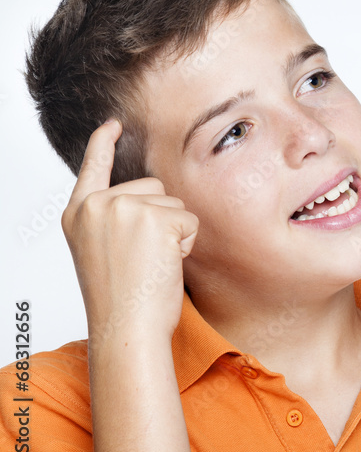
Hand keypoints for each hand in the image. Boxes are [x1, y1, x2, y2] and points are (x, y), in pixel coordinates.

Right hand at [61, 118, 198, 345]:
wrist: (127, 327)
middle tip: (142, 259)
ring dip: (174, 233)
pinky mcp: (155, 218)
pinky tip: (165, 264)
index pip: (93, 168)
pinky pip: (190, 220)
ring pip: (175, 203)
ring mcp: (125, 207)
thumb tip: (149, 197)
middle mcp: (98, 205)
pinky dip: (187, 243)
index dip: (103, 143)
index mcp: (79, 214)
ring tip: (152, 264)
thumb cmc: (122, 298)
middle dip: (160, 219)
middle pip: (153, 187)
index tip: (113, 124)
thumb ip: (116, 219)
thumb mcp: (104, 250)